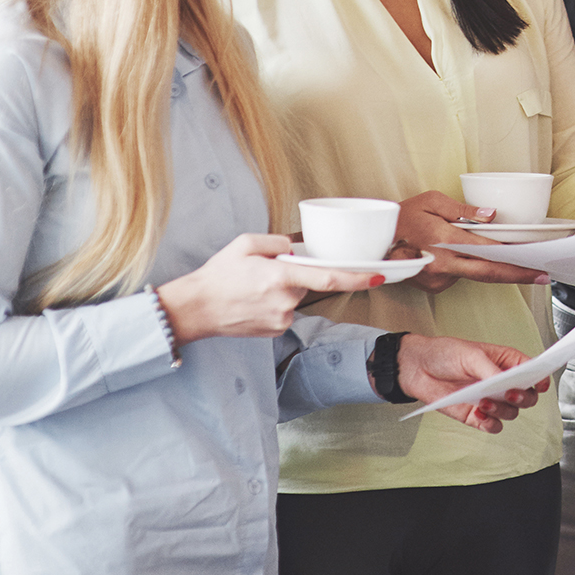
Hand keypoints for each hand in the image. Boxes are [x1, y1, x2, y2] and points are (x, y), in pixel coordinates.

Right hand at [156, 234, 384, 344]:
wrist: (195, 309)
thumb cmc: (218, 275)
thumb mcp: (245, 244)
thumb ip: (278, 243)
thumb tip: (297, 250)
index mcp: (280, 277)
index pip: (329, 278)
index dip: (358, 277)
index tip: (379, 275)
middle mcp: (284, 301)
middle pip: (309, 283)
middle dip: (296, 274)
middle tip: (265, 272)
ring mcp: (281, 320)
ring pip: (296, 297)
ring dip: (284, 289)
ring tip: (253, 288)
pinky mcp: (275, 331)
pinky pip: (286, 311)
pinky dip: (276, 303)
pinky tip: (254, 301)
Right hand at [390, 190, 549, 292]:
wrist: (373, 242)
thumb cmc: (401, 217)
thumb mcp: (432, 200)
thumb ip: (463, 210)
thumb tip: (491, 216)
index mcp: (444, 241)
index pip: (489, 254)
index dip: (515, 262)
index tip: (537, 264)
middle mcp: (443, 265)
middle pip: (489, 274)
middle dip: (518, 275)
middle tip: (541, 275)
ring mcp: (438, 279)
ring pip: (474, 273)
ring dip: (489, 264)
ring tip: (493, 250)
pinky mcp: (435, 286)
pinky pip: (460, 276)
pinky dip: (467, 265)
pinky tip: (458, 254)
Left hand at [396, 336, 548, 433]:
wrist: (417, 369)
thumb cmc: (445, 353)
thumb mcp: (470, 354)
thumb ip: (490, 370)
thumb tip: (503, 382)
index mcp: (505, 362)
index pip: (531, 371)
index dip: (540, 377)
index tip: (541, 383)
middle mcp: (501, 383)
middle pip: (528, 397)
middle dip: (523, 397)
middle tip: (510, 393)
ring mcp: (490, 400)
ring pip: (512, 413)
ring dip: (502, 410)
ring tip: (484, 401)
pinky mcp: (476, 415)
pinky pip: (493, 426)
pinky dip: (489, 423)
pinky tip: (478, 413)